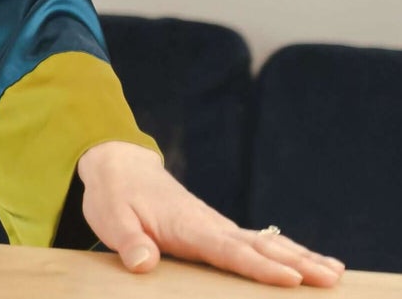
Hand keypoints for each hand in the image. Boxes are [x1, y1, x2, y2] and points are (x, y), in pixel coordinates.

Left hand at [77, 141, 345, 286]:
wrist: (119, 166)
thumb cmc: (114, 197)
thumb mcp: (111, 219)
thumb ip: (130, 242)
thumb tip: (143, 263)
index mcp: (188, 226)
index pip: (229, 249)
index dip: (260, 266)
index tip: (291, 279)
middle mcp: (211, 224)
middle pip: (260, 246)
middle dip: (297, 263)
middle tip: (332, 278)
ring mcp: (217, 225)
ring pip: (266, 242)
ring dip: (300, 256)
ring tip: (335, 273)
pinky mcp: (218, 229)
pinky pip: (258, 242)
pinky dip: (286, 251)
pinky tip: (308, 261)